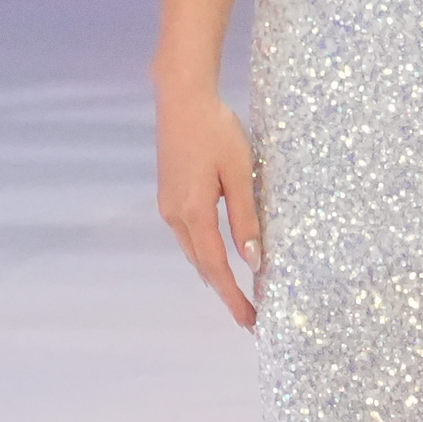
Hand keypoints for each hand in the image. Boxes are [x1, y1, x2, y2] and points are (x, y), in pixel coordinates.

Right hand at [154, 87, 265, 328]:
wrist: (182, 100)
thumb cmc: (216, 130)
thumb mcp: (240, 173)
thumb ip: (245, 218)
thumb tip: (253, 260)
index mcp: (194, 212)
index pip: (217, 267)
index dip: (234, 297)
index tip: (251, 321)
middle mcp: (176, 215)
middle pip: (203, 266)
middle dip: (226, 292)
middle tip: (250, 316)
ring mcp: (169, 206)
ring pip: (194, 252)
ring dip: (215, 274)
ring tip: (238, 294)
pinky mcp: (169, 196)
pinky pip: (189, 236)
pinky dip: (205, 254)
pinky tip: (218, 258)